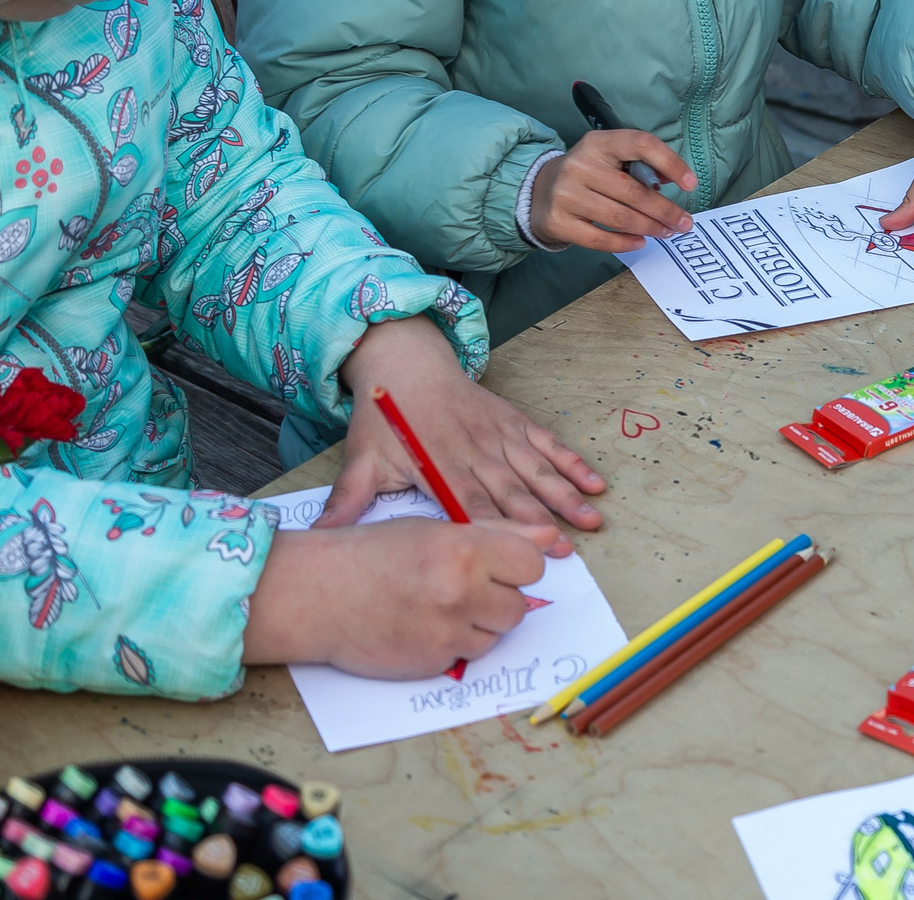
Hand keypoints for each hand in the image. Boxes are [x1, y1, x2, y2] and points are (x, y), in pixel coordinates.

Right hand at [242, 515, 557, 675]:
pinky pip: (465, 656)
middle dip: (497, 599)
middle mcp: (462, 593)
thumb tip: (552, 540)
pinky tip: (420, 626)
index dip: (515, 566)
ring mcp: (447, 633)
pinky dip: (451, 644)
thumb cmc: (372, 553)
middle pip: (518, 606)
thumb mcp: (435, 528)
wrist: (316, 594)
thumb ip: (498, 533)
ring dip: (477, 624)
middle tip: (460, 587)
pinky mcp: (433, 664)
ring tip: (437, 605)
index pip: (532, 566)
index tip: (495, 565)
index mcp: (466, 550)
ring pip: (495, 635)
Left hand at [324, 318, 605, 534]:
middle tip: (568, 547)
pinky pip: (547, 444)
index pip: (472, 503)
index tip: (523, 550)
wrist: (405, 362)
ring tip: (592, 518)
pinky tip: (594, 482)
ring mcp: (498, 436)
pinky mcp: (513, 422)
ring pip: (537, 470)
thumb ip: (348, 501)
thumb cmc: (384, 418)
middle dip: (542, 519)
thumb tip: (319, 539)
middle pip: (513, 491)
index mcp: (440, 466)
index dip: (498, 527)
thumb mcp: (361, 459)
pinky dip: (571, 462)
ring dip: (565, 495)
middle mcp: (475, 452)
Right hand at [531, 129, 697, 251]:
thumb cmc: (587, 175)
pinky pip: (599, 238)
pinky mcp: (557, 221)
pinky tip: (640, 242)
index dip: (670, 162)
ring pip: (619, 217)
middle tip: (684, 223)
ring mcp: (565, 194)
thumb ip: (640, 165)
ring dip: (650, 227)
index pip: (640, 144)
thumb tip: (672, 179)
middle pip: (633, 191)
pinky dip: (625, 243)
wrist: (538, 191)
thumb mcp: (610, 158)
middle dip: (665, 210)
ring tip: (666, 232)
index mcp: (598, 143)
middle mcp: (579, 165)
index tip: (690, 184)